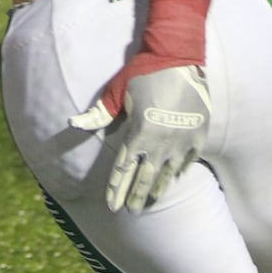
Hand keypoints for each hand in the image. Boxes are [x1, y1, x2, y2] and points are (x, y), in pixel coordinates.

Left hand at [72, 61, 209, 213]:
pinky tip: (173, 180)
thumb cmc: (143, 73)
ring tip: (151, 203)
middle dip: (136, 198)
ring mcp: (181, 141)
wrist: (179, 59)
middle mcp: (160, 142)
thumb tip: (73, 123)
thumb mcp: (116, 91)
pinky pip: (188, 161)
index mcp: (138, 133)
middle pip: (144, 178)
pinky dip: (179, 171)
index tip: (112, 206)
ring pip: (168, 174)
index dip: (116, 189)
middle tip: (131, 213)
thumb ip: (98, 113)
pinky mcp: (199, 136)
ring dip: (157, 190)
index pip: (123, 169)